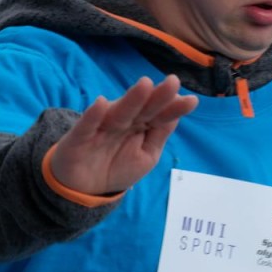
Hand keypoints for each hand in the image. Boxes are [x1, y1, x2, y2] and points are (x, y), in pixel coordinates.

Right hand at [48, 75, 197, 195]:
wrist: (83, 188)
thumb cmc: (117, 167)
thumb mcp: (146, 155)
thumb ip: (159, 135)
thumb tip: (177, 113)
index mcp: (140, 125)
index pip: (160, 115)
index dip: (173, 108)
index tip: (192, 101)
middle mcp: (123, 121)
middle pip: (142, 108)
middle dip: (157, 96)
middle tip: (173, 82)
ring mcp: (102, 127)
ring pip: (119, 112)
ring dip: (131, 99)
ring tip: (145, 84)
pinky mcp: (80, 136)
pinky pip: (87, 125)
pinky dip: (93, 115)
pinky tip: (102, 103)